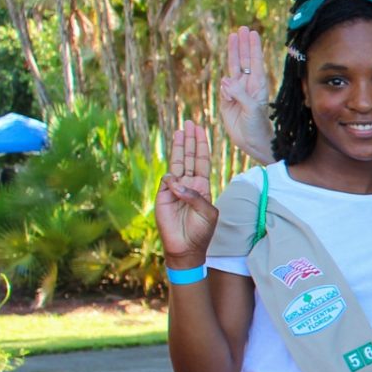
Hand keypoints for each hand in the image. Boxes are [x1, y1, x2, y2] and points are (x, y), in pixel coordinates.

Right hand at [156, 121, 218, 264]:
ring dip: (179, 148)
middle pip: (189, 158)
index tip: (200, 130)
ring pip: (177, 164)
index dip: (201, 145)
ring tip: (180, 131)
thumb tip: (177, 182)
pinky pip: (167, 181)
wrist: (186, 247)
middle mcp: (189, 184)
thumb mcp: (208, 212)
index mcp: (203, 186)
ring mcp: (175, 189)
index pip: (202, 161)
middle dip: (190, 141)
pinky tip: (176, 179)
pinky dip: (172, 178)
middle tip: (190, 123)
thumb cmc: (201, 230)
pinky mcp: (163, 196)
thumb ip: (196, 196)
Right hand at [220, 26, 274, 162]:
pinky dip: (225, 89)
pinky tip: (228, 96)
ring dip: (233, 53)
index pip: (255, 62)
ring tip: (233, 37)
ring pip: (233, 68)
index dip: (253, 47)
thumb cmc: (257, 126)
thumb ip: (240, 94)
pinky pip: (223, 88)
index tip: (252, 33)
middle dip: (243, 44)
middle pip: (244, 60)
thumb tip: (226, 79)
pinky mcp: (227, 100)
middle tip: (242, 28)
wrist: (251, 141)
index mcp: (258, 86)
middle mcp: (248, 85)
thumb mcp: (252, 109)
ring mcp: (237, 91)